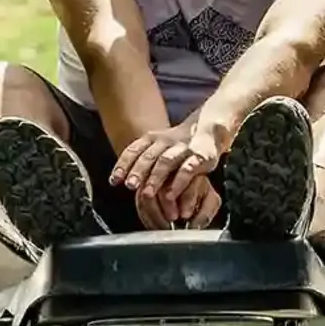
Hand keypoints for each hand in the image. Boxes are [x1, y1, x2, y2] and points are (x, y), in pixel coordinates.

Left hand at [111, 122, 226, 218]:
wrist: (209, 130)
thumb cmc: (178, 146)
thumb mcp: (157, 148)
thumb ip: (140, 161)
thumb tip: (116, 179)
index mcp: (152, 139)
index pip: (134, 150)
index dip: (123, 165)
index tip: (114, 180)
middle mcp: (166, 141)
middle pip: (148, 156)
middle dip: (138, 172)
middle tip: (129, 186)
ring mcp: (182, 148)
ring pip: (166, 161)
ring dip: (155, 178)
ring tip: (146, 194)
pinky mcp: (200, 156)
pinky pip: (188, 169)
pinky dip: (178, 183)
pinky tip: (170, 195)